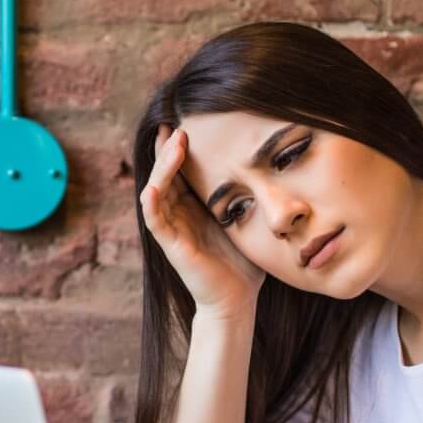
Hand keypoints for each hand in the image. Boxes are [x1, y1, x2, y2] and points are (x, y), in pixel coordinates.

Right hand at [139, 125, 264, 318]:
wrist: (237, 300)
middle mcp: (178, 214)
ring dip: (162, 165)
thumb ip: (248, 195)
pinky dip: (152, 201)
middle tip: (177, 124)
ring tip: (173, 142)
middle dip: (168, 148)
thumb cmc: (243, 263)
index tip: (187, 121)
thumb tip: (270, 164)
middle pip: (164, 173)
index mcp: (193, 206)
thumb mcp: (246, 219)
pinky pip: (154, 220)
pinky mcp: (171, 246)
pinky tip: (154, 185)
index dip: (179, 147)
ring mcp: (172, 229)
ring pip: (156, 189)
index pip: (180, 170)